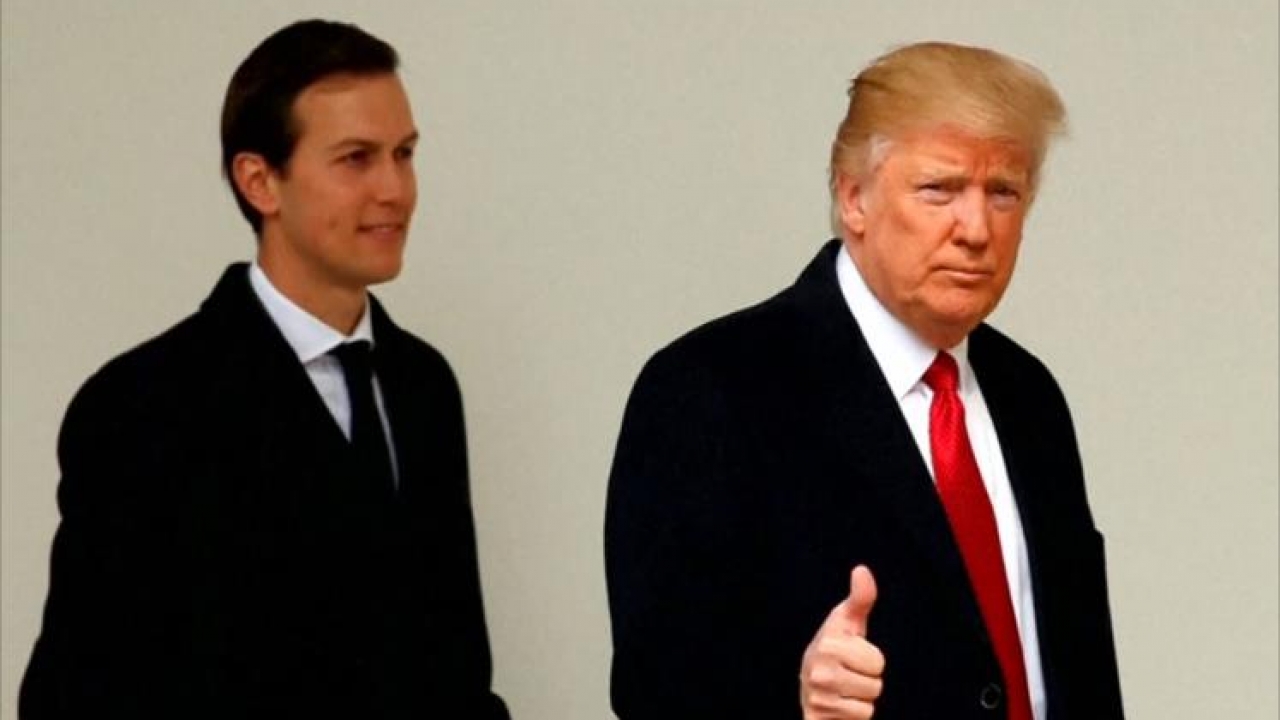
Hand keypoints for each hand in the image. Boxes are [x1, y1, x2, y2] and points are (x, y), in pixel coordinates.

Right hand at [799, 565, 884, 719]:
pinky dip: (853, 717)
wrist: (809, 685)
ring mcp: (818, 698)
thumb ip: (860, 598)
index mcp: (827, 645)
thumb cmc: (835, 649)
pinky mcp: (817, 718)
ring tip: (844, 689)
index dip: (870, 660)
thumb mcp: (847, 622)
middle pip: (875, 686)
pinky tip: (839, 706)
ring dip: (861, 700)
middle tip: (849, 674)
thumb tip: (862, 569)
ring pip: (868, 706)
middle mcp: (818, 672)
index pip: (878, 663)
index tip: (853, 655)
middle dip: (867, 682)